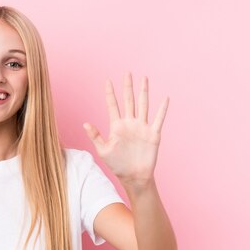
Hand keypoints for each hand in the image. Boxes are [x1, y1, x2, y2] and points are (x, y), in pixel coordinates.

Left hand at [83, 72, 168, 186]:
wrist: (134, 176)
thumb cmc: (117, 165)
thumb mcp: (103, 151)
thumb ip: (95, 136)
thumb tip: (85, 124)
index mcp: (116, 126)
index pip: (112, 105)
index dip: (110, 93)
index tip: (107, 81)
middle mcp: (130, 124)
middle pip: (128, 101)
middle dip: (127, 87)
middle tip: (127, 72)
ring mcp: (142, 127)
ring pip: (143, 105)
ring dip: (144, 92)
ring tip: (144, 78)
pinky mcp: (153, 134)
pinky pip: (158, 119)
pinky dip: (162, 109)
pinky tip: (165, 98)